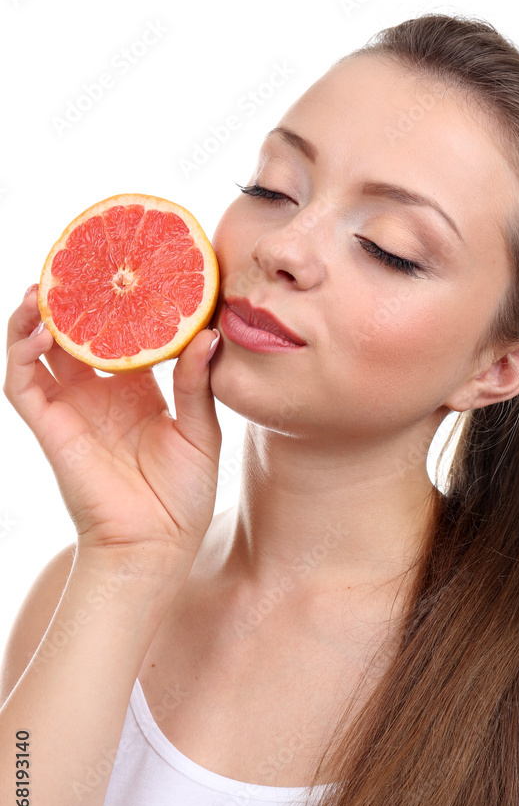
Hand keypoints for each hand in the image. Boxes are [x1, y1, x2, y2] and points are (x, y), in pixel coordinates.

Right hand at [4, 286, 221, 559]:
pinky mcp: (50, 426)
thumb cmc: (183, 495)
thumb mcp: (200, 430)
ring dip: (35, 315)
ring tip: (43, 284)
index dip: (118, 303)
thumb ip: (196, 382)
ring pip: (38, 349)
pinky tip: (39, 326)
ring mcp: (70, 407)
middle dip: (71, 298)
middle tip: (78, 260)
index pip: (119, 334)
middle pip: (74, 333)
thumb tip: (210, 332)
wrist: (156, 545)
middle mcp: (97, 392)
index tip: (129, 267)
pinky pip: (23, 381)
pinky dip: (22, 351)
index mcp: (134, 390)